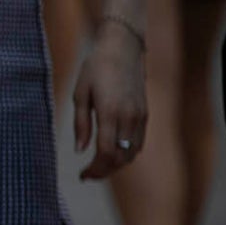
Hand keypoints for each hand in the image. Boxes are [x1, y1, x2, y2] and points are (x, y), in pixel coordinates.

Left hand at [72, 18, 149, 180]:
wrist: (123, 49)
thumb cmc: (95, 68)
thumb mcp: (80, 94)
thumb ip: (80, 124)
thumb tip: (79, 151)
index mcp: (110, 112)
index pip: (106, 153)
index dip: (95, 170)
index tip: (82, 175)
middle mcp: (129, 117)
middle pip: (120, 158)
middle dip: (104, 171)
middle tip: (88, 175)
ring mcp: (140, 116)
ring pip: (132, 153)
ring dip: (116, 165)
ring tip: (98, 167)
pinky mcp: (145, 114)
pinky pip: (139, 142)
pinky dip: (127, 153)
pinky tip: (113, 153)